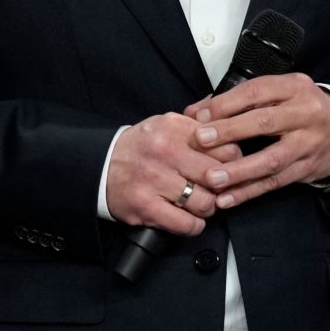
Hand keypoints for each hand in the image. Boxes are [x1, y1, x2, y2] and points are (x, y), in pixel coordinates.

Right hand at [105, 113, 241, 235]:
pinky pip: (186, 224)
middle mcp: (164, 151)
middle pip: (219, 175)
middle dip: (222, 187)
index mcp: (172, 128)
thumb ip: (195, 120)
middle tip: (215, 189)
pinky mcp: (146, 205)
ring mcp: (154, 179)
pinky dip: (193, 225)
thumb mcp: (163, 124)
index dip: (232, 161)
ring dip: (207, 208)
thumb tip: (221, 105)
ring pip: (205, 202)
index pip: (225, 146)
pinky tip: (188, 218)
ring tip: (198, 203)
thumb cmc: (137, 149)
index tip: (227, 167)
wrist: (98, 166)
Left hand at [185, 73, 329, 208]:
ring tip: (212, 178)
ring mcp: (309, 143)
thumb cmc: (297, 108)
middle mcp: (305, 113)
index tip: (198, 117)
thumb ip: (235, 100)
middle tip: (201, 141)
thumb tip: (194, 113)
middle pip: (265, 122)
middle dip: (229, 132)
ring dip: (239, 171)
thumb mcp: (275, 93)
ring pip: (272, 159)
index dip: (225, 105)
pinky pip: (276, 182)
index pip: (255, 92)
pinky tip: (227, 198)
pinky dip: (249, 191)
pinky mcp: (308, 168)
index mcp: (292, 87)